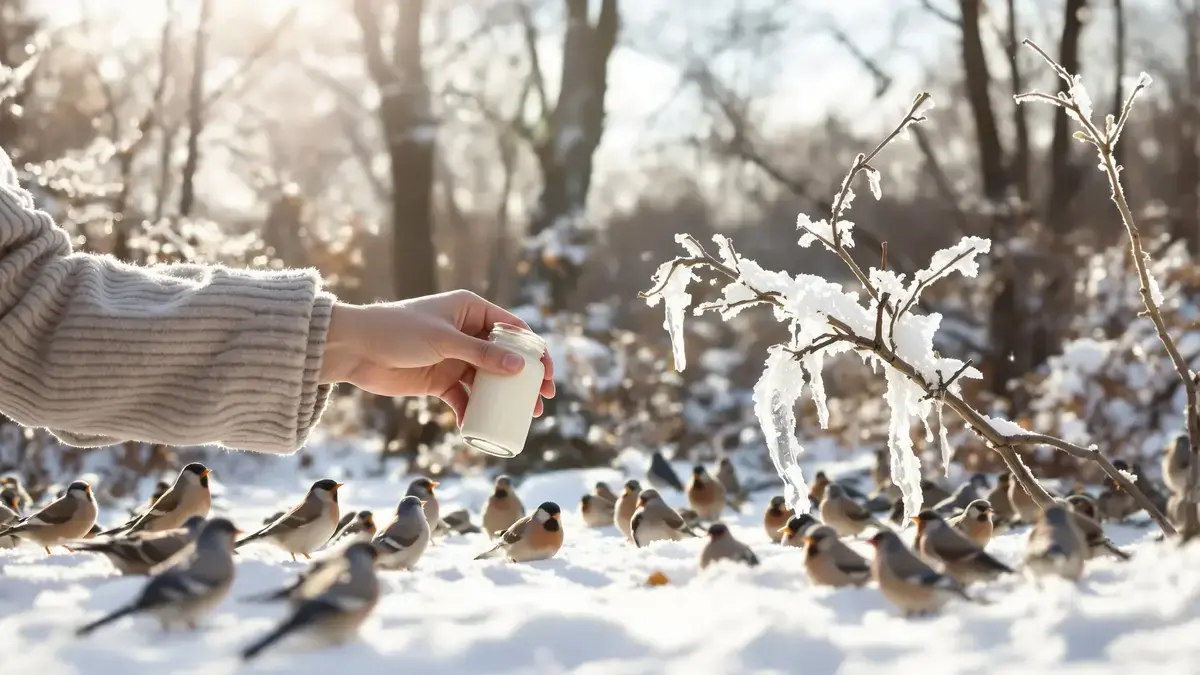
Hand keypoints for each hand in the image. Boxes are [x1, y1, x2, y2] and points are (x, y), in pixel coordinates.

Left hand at [319, 291, 555, 423]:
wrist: (354, 349)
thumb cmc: (398, 331)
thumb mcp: (444, 340)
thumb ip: (481, 353)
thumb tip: (520, 366)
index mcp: (471, 310)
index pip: (514, 329)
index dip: (535, 350)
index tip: (547, 374)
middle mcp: (467, 332)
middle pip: (506, 357)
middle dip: (526, 379)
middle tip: (541, 401)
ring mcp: (455, 358)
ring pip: (489, 380)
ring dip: (505, 398)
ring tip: (522, 417)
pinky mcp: (440, 380)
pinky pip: (465, 397)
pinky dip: (473, 411)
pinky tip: (479, 427)